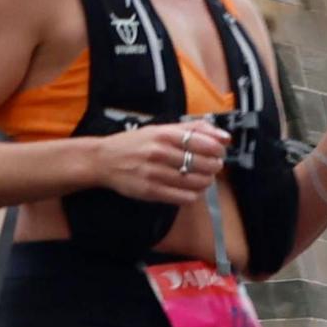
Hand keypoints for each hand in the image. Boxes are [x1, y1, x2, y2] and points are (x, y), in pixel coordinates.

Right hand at [84, 121, 231, 205]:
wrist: (102, 160)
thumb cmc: (134, 143)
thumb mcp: (161, 129)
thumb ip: (193, 129)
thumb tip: (225, 137)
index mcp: (165, 135)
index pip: (207, 145)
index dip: (218, 151)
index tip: (217, 153)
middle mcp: (159, 153)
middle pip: (205, 165)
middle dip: (214, 167)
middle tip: (210, 166)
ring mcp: (154, 173)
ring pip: (198, 182)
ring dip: (206, 182)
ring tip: (201, 178)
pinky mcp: (150, 191)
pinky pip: (184, 197)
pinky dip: (193, 194)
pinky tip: (188, 188)